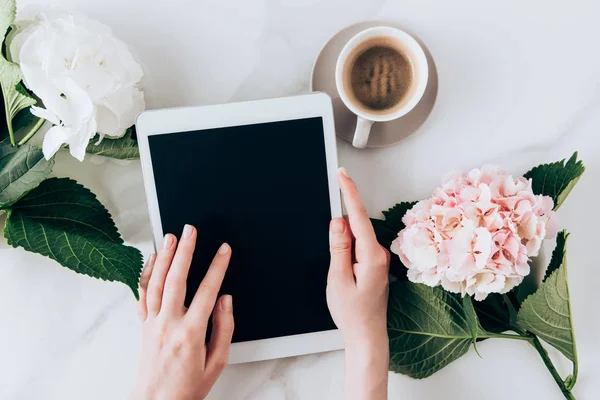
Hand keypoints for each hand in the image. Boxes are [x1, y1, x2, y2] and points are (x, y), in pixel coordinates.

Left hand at [130, 225, 233, 399]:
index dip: (217, 266)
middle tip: (190, 231)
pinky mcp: (143, 326)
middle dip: (185, 251)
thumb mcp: (217, 362)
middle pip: (176, 278)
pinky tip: (150, 260)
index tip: (224, 250)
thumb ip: (223, 328)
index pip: (207, 290)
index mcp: (191, 333)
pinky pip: (142, 295)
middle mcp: (168, 324)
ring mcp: (152, 323)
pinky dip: (146, 275)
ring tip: (170, 237)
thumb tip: (225, 300)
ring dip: (164, 256)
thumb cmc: (187, 387)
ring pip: (157, 282)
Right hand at [327, 168, 389, 399]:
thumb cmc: (352, 313)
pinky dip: (347, 249)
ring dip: (342, 244)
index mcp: (371, 256)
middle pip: (356, 226)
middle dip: (340, 229)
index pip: (358, 216)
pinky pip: (358, 246)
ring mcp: (378, 258)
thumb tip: (338, 222)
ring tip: (340, 275)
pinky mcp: (373, 262)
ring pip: (355, 237)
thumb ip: (338, 248)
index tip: (342, 175)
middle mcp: (379, 254)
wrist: (366, 335)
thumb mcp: (338, 279)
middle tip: (333, 257)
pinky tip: (344, 271)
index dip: (349, 192)